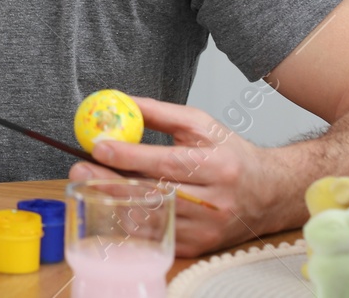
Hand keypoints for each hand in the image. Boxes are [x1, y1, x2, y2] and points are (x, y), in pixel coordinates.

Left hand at [66, 96, 280, 257]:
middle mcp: (215, 201)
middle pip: (154, 194)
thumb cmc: (231, 154)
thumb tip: (121, 101)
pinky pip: (156, 235)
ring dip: (115, 201)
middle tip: (81, 168)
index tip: (100, 146)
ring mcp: (207, 228)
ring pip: (152, 218)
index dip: (130, 156)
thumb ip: (160, 113)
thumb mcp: (201, 124)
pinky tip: (113, 205)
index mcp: (218, 166)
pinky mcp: (199, 245)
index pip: (167, 162)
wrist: (267, 192)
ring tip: (89, 184)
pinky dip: (131, 221)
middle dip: (111, 180)